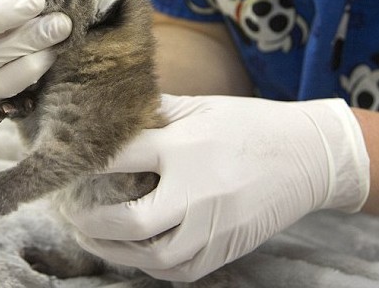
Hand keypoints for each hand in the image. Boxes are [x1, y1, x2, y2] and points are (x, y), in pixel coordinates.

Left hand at [63, 95, 369, 281]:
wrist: (310, 155)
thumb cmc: (250, 124)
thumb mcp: (202, 107)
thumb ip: (157, 113)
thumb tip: (115, 114)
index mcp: (186, 147)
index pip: (120, 158)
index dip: (86, 164)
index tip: (68, 167)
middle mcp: (197, 190)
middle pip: (130, 220)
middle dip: (90, 221)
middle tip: (70, 213)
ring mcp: (215, 225)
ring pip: (152, 255)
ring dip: (113, 250)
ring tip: (90, 237)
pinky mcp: (227, 248)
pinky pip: (180, 270)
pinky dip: (149, 265)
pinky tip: (132, 253)